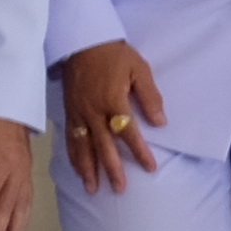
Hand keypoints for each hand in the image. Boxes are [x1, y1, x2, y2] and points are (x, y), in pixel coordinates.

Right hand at [58, 37, 167, 189]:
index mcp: (113, 100)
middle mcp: (93, 111)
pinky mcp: (69, 113)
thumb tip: (160, 121)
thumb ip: (150, 96)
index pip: (127, 132)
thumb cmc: (115, 55)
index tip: (150, 167)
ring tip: (94, 188)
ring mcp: (79, 114)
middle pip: (103, 146)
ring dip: (88, 169)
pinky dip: (74, 157)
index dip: (139, 151)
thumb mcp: (139, 69)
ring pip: (83, 147)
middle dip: (112, 169)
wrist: (83, 42)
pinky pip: (70, 139)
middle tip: (120, 188)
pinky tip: (79, 170)